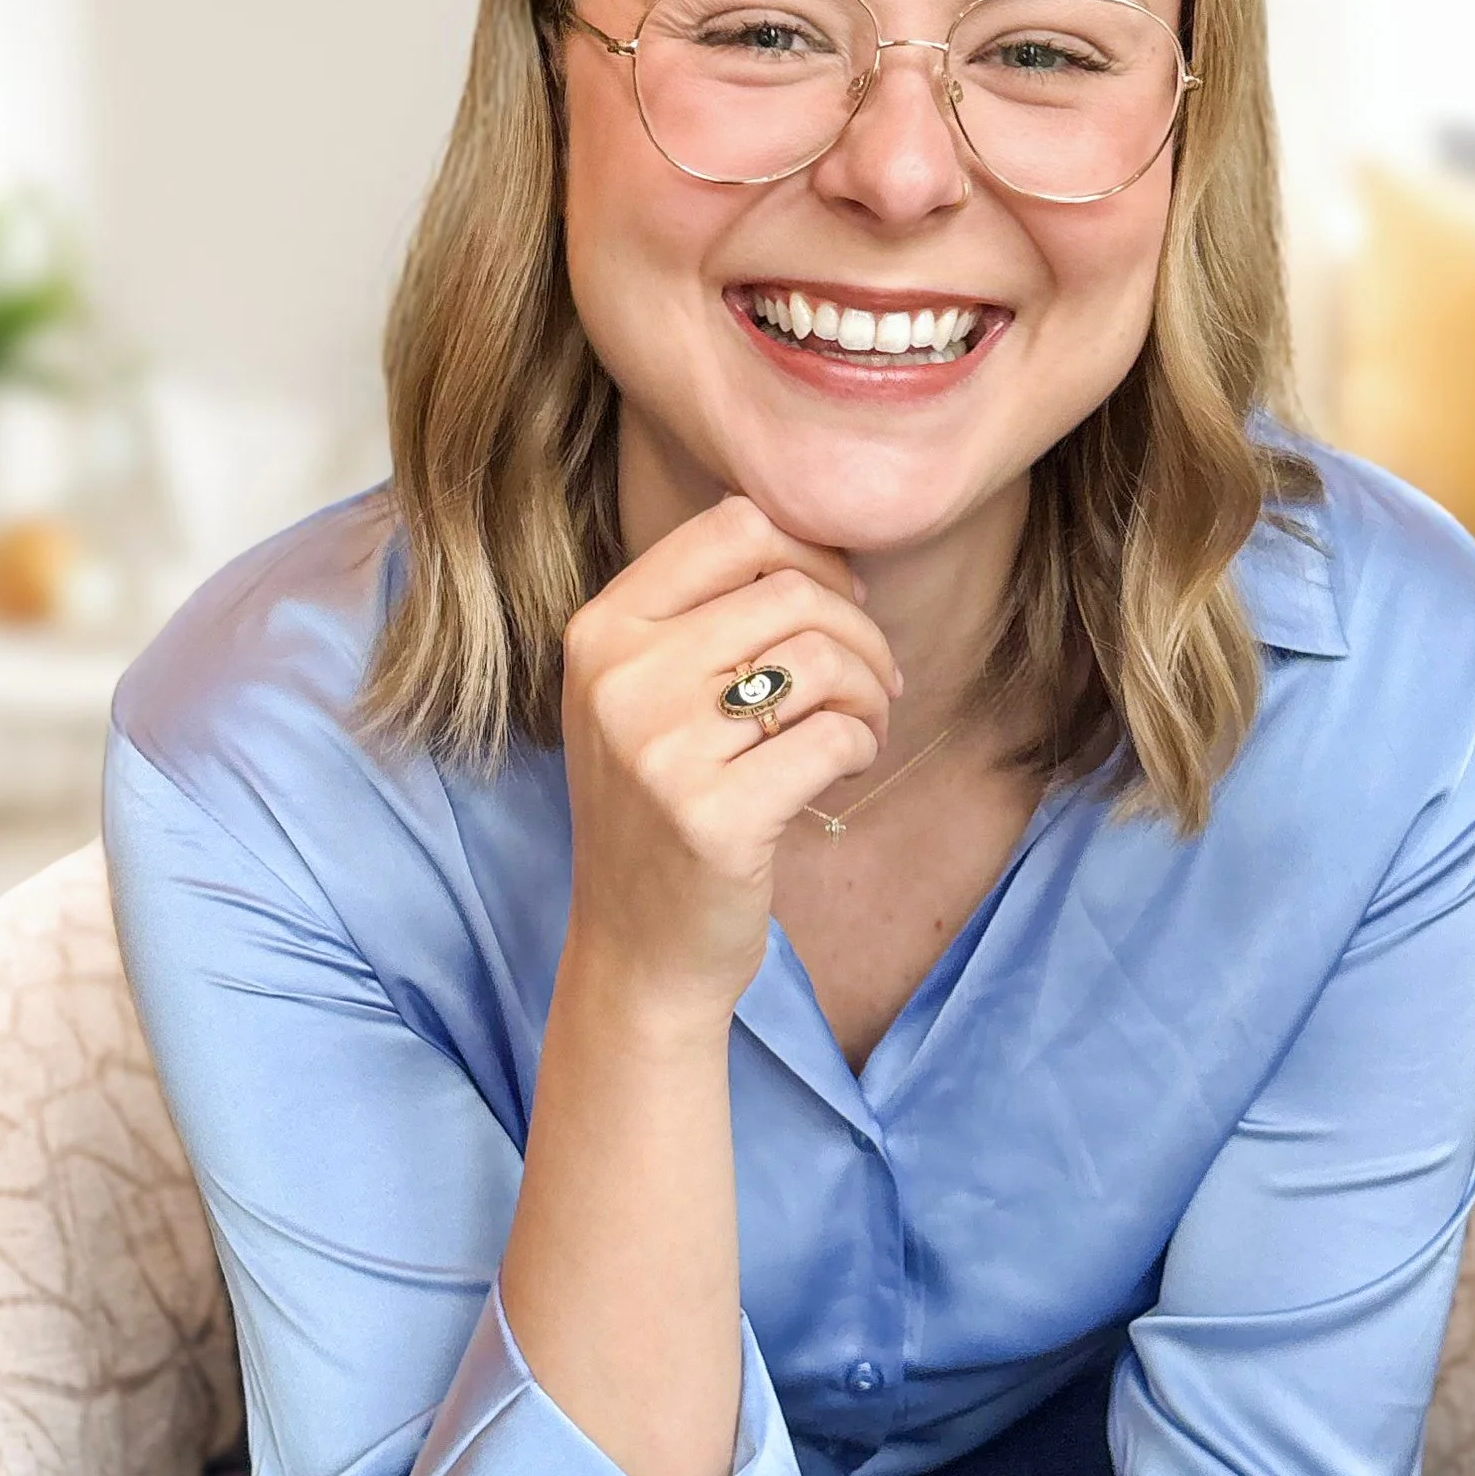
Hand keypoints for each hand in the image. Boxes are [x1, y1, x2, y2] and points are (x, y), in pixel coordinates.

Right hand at [558, 492, 901, 1016]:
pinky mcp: (716, 818)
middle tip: (874, 685)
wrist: (636, 949)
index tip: (839, 606)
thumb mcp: (642, 698)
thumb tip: (818, 549)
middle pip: (790, 592)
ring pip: (821, 659)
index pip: (732, 526)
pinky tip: (847, 768)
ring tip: (865, 729)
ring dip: (872, 691)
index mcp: (600, 632)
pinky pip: (835, 735)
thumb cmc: (660, 811)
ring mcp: (661, 751)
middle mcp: (620, 680)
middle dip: (860, 634)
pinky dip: (862, 745)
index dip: (811, 555)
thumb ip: (701, 617)